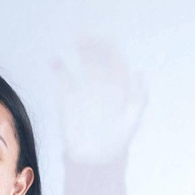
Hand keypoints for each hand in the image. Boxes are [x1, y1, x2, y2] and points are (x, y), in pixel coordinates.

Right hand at [50, 35, 146, 166]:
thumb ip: (138, 96)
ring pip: (82, 61)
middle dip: (92, 44)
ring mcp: (86, 86)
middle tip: (83, 38)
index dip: (108, 47)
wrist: (96, 156)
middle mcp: (103, 81)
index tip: (101, 42)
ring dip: (80, 49)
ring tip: (75, 43)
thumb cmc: (118, 138)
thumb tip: (139, 73)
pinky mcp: (69, 95)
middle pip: (98, 55)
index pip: (114, 57)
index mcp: (119, 84)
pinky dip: (58, 66)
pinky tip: (55, 62)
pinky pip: (63, 75)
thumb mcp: (132, 118)